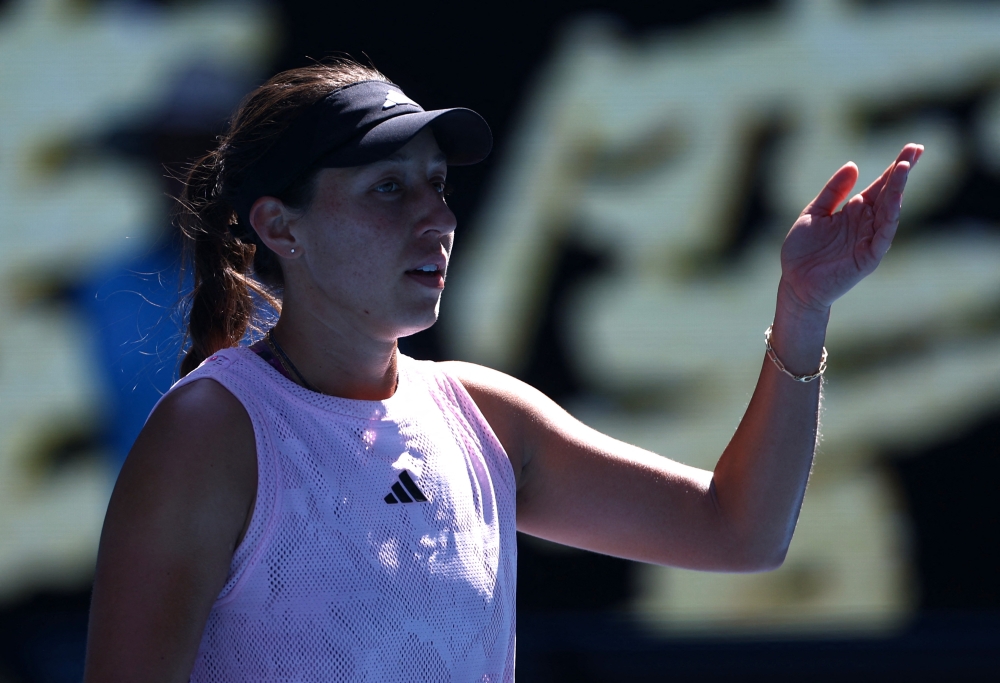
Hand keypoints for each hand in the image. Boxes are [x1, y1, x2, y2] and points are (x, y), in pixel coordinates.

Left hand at [778, 143, 922, 314]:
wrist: (795, 282)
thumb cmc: (803, 251)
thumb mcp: (814, 213)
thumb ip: (833, 192)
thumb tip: (853, 165)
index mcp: (855, 211)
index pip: (880, 185)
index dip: (895, 167)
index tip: (912, 147)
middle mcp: (866, 223)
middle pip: (889, 194)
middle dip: (902, 172)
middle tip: (916, 149)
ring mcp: (869, 240)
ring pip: (889, 212)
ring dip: (897, 190)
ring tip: (903, 168)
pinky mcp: (868, 257)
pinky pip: (883, 236)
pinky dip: (890, 218)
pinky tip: (894, 201)